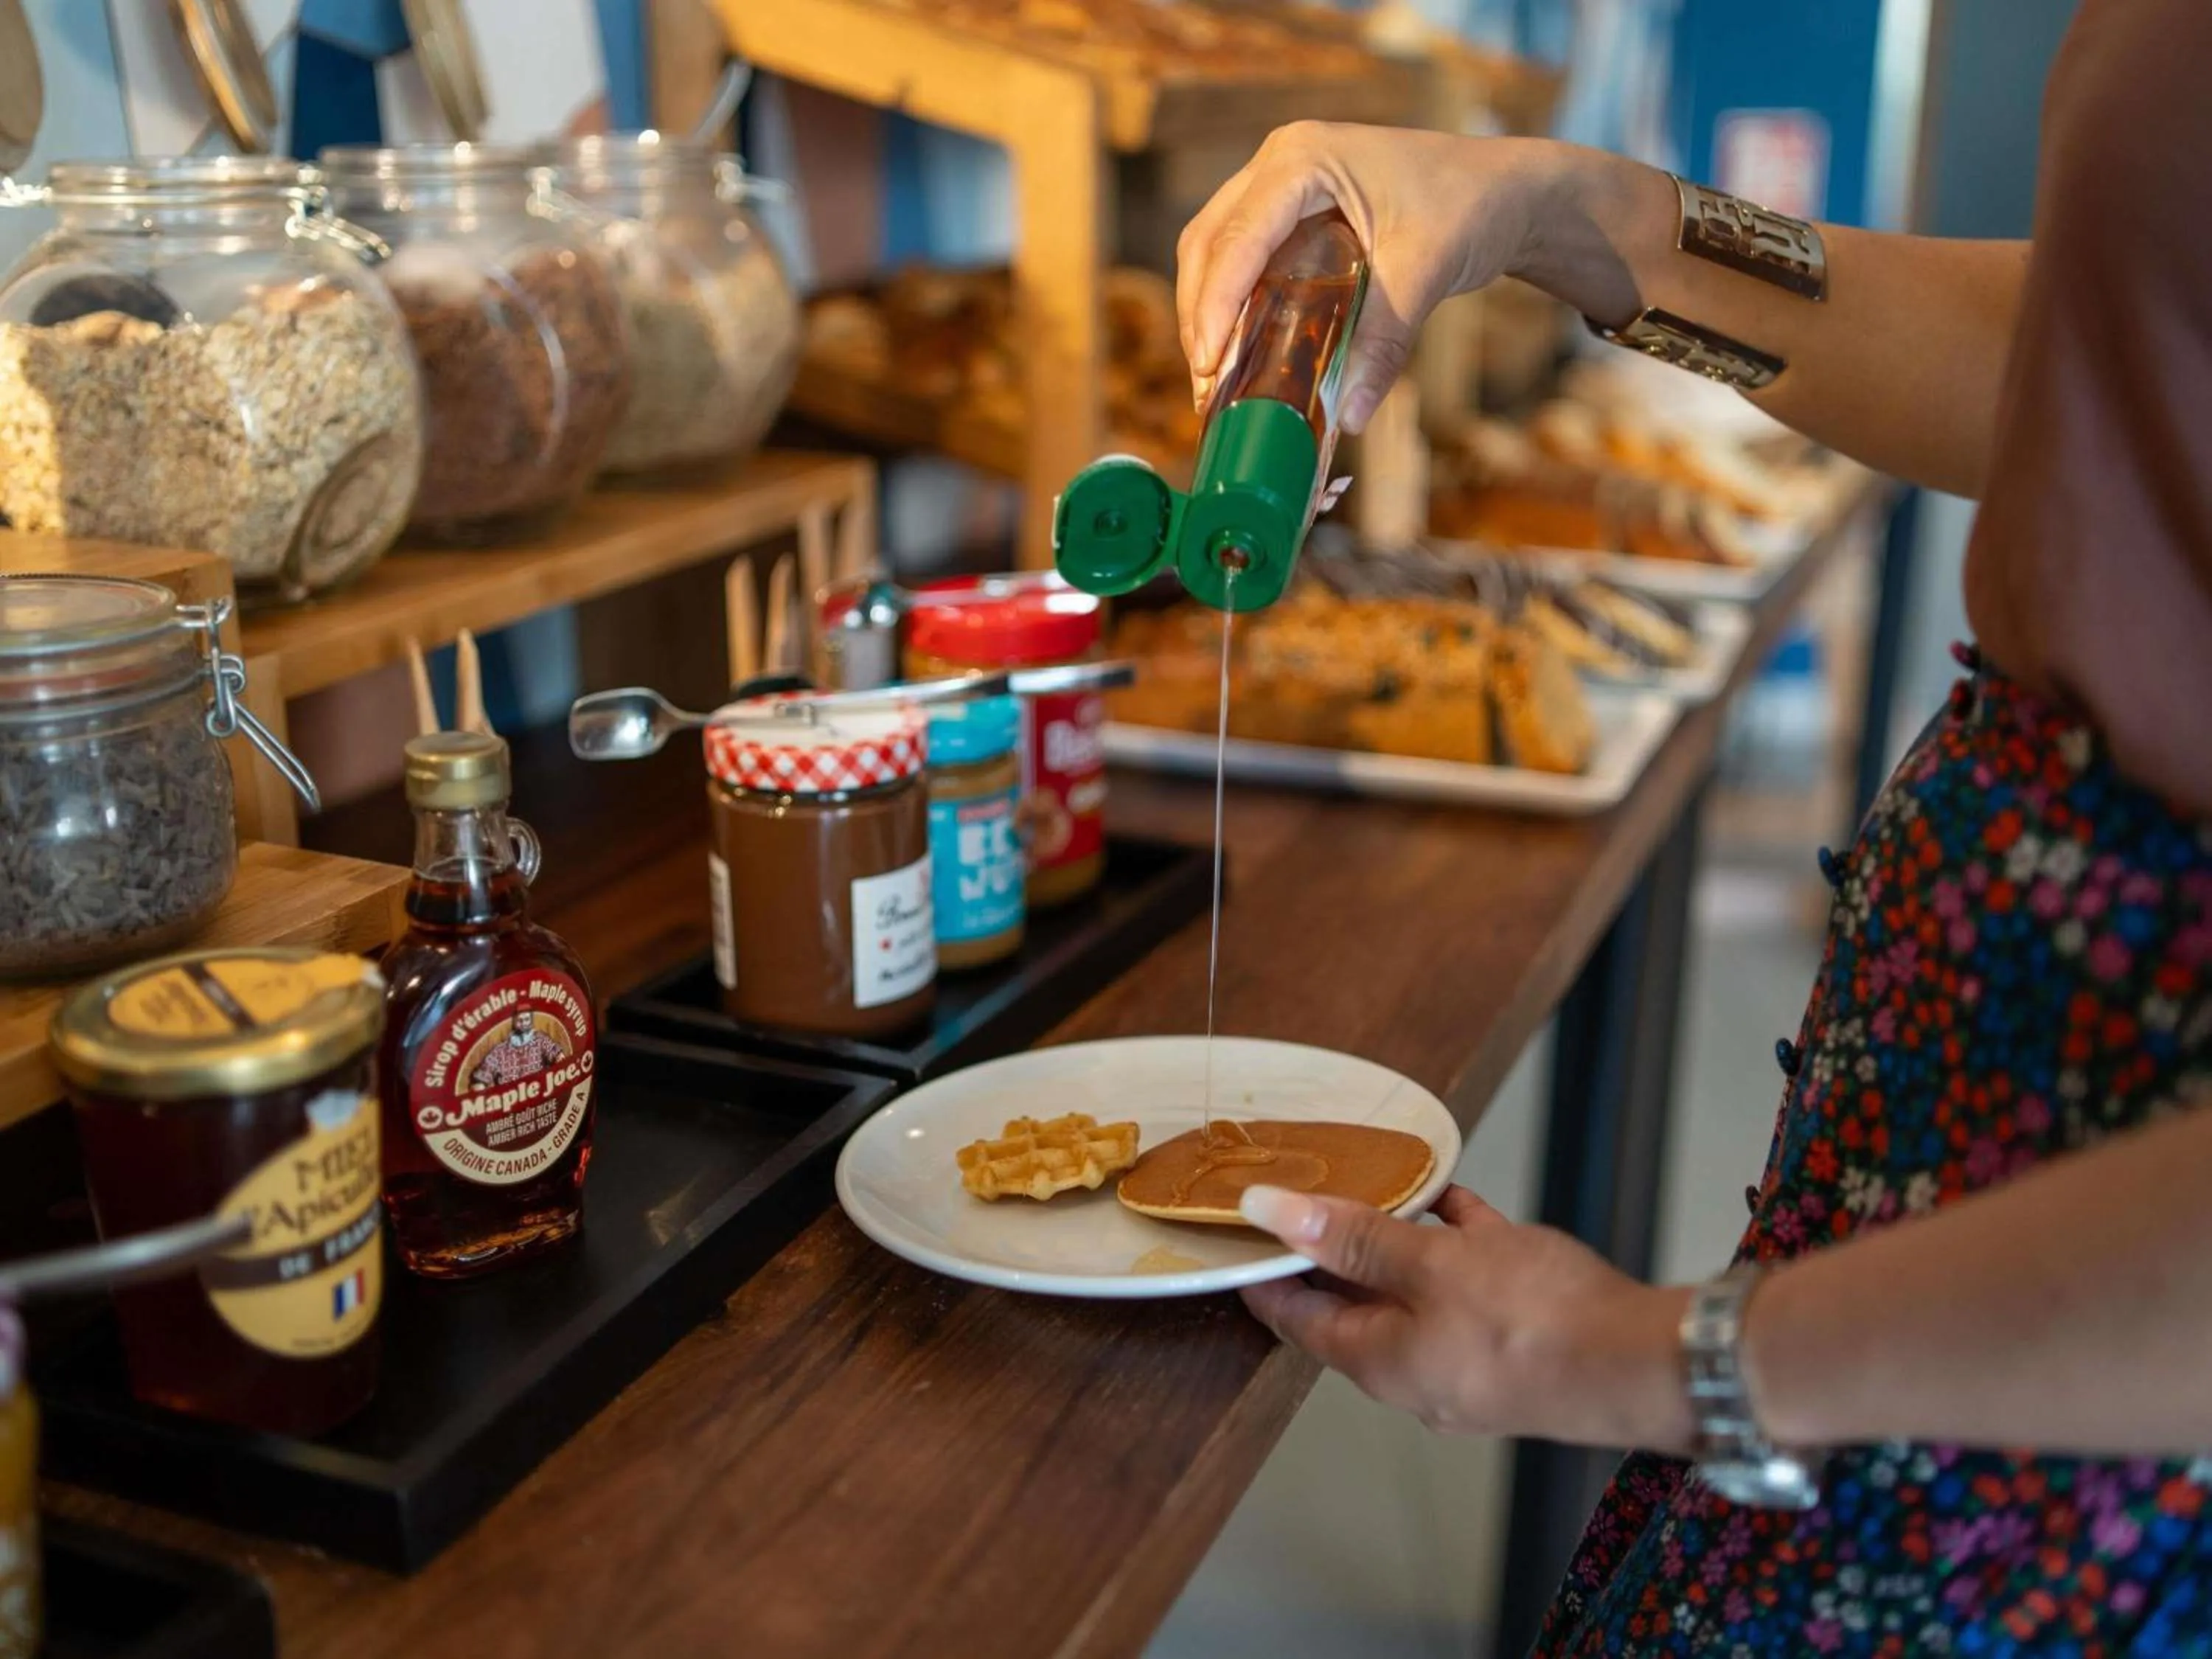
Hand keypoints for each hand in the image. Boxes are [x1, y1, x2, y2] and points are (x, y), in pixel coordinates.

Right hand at [1175, 126, 1665, 431]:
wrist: (1508, 191)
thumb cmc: (1471, 208)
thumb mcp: (1424, 272)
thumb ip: (1383, 341)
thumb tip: (1352, 417)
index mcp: (1302, 159)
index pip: (1237, 235)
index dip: (1215, 302)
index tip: (1210, 363)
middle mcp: (1279, 165)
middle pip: (1208, 244)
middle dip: (1201, 317)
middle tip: (1207, 385)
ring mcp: (1280, 188)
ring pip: (1214, 253)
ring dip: (1208, 315)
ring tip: (1215, 381)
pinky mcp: (1291, 216)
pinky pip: (1242, 262)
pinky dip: (1232, 308)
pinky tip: (1238, 355)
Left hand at [1238, 1183, 1695, 1451]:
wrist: (1643, 1364)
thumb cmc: (1532, 1322)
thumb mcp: (1426, 1264)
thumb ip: (1350, 1236)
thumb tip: (1270, 1212)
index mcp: (1381, 1363)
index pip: (1297, 1319)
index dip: (1267, 1275)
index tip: (1244, 1239)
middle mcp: (1419, 1374)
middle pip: (1357, 1306)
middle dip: (1334, 1251)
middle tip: (1307, 1199)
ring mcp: (1471, 1363)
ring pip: (1418, 1292)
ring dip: (1399, 1242)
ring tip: (1382, 1187)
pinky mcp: (1519, 1345)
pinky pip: (1471, 1289)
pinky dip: (1457, 1248)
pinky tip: (1459, 1205)